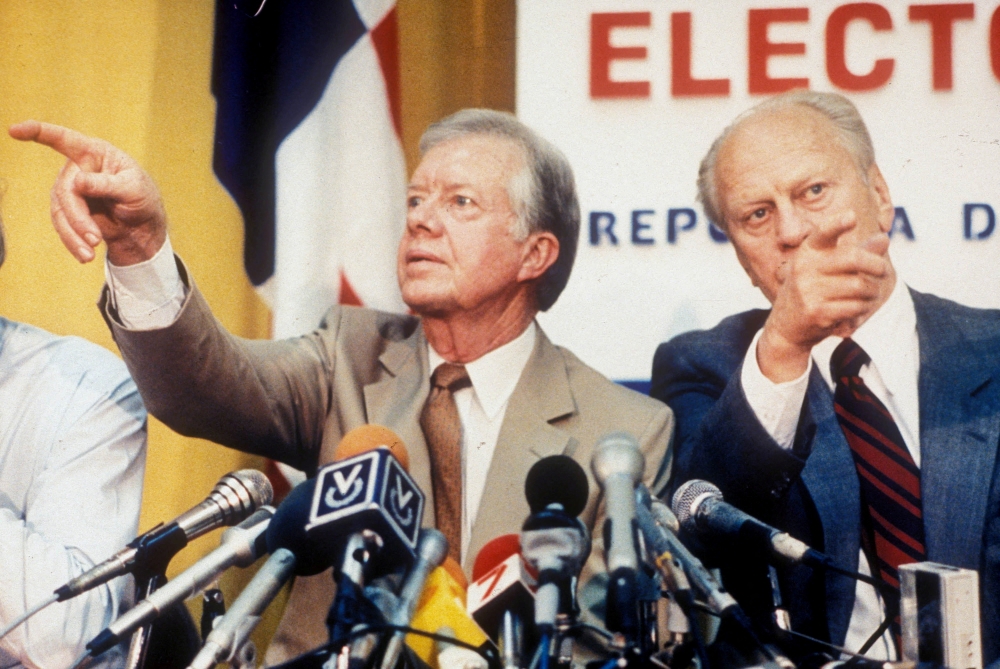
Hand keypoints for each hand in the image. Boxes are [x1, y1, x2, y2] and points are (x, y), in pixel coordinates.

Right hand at [9, 121, 166, 265]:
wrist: (143, 226)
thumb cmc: (143, 197)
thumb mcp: (134, 188)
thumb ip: (107, 184)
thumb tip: (78, 181)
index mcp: (95, 153)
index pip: (64, 139)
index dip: (38, 132)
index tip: (15, 130)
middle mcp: (77, 169)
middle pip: (65, 191)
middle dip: (78, 217)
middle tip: (95, 239)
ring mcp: (70, 191)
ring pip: (60, 212)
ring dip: (73, 234)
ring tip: (90, 254)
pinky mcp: (69, 211)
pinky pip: (63, 226)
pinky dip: (73, 242)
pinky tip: (85, 256)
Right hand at [757, 212, 892, 381]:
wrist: (786, 325)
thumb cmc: (812, 290)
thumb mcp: (827, 267)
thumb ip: (857, 252)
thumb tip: (884, 238)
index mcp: (808, 252)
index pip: (823, 233)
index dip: (837, 224)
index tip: (852, 216)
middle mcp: (804, 268)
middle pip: (854, 258)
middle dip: (876, 265)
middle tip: (883, 270)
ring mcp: (808, 290)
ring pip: (859, 286)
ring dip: (872, 291)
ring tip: (870, 294)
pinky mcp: (816, 312)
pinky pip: (855, 307)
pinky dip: (863, 308)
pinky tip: (858, 309)